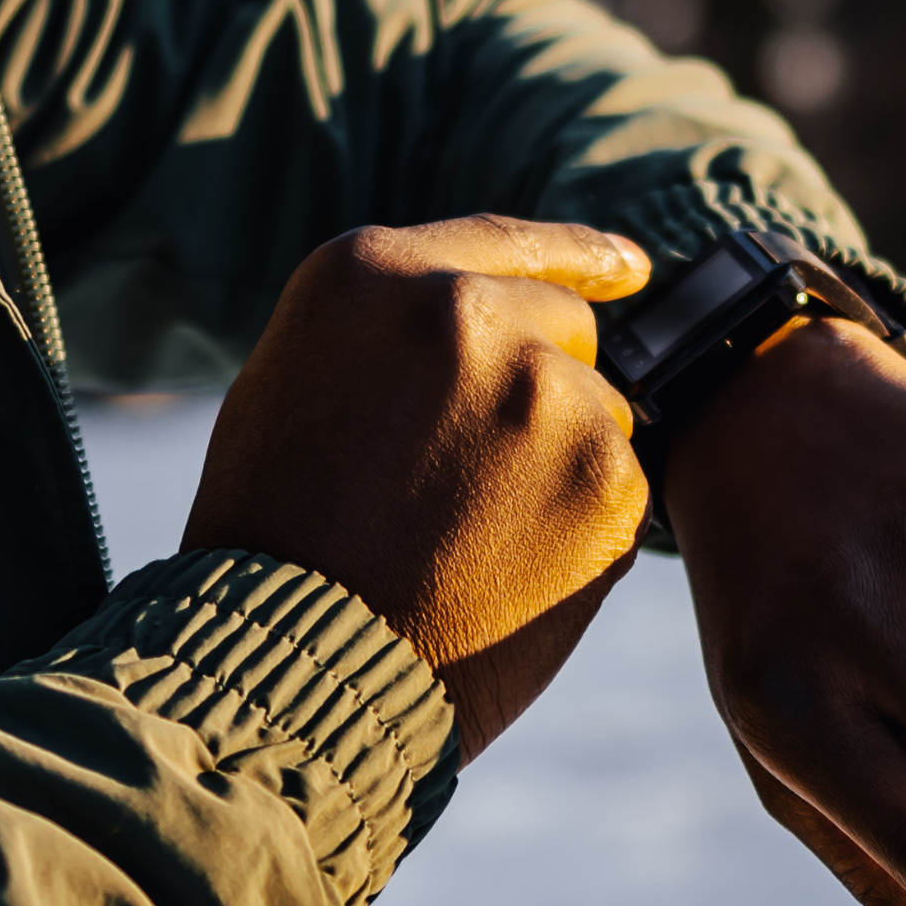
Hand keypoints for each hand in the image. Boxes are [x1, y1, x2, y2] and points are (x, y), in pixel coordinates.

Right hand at [182, 219, 654, 760]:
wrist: (290, 663)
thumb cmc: (274, 537)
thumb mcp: (298, 382)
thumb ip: (394, 331)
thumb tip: (494, 315)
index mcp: (373, 271)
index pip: (509, 242)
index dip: (579, 256)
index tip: (630, 269)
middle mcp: (465, 308)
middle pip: (566, 328)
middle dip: (542, 389)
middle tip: (473, 481)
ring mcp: (542, 389)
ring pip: (601, 414)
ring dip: (564, 464)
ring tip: (473, 537)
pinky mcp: (604, 476)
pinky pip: (622, 490)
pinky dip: (586, 530)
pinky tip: (512, 571)